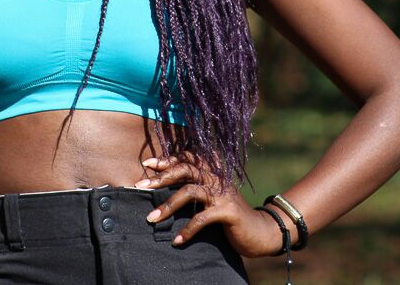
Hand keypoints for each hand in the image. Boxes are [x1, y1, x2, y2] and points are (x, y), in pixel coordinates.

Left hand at [134, 151, 287, 258]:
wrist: (259, 230)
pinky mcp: (228, 211)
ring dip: (168, 205)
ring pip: (190, 191)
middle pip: (186, 169)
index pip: (187, 159)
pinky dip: (187, 229)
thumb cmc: (228, 213)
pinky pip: (202, 218)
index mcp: (213, 171)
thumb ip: (194, 186)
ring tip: (151, 218)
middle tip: (141, 186)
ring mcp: (223, 194)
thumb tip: (162, 182)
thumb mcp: (211, 196)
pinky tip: (177, 240)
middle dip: (161, 177)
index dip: (167, 160)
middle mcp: (217, 178)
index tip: (148, 164)